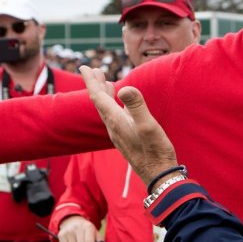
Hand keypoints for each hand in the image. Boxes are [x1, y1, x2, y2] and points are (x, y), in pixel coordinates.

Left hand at [79, 66, 177, 185]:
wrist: (158, 174)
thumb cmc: (155, 150)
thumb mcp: (148, 125)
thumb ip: (136, 106)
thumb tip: (124, 87)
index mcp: (116, 120)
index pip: (98, 97)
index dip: (91, 81)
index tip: (84, 67)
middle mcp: (113, 126)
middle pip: (99, 102)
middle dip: (95, 84)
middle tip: (93, 70)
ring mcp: (119, 133)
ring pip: (106, 109)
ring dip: (104, 94)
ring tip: (104, 82)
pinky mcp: (125, 138)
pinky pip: (113, 116)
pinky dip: (112, 104)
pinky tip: (119, 105)